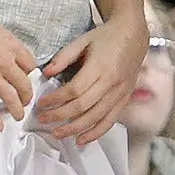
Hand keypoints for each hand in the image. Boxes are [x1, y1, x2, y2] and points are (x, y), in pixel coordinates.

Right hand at [0, 11, 39, 129]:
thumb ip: (3, 40)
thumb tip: (5, 47)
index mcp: (11, 45)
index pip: (30, 64)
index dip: (28, 72)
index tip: (25, 77)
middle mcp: (4, 62)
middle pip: (24, 84)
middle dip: (27, 95)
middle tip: (25, 100)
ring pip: (11, 98)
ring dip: (16, 110)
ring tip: (17, 115)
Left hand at [31, 7, 150, 145]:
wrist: (133, 35)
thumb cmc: (105, 37)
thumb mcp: (82, 41)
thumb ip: (63, 57)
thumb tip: (45, 73)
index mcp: (100, 66)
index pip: (74, 90)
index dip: (56, 99)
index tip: (41, 103)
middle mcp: (112, 81)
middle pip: (83, 106)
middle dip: (60, 116)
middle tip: (43, 120)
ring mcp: (121, 92)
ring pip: (96, 117)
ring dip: (75, 128)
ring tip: (57, 133)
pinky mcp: (125, 99)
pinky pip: (110, 120)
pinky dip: (96, 132)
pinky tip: (81, 139)